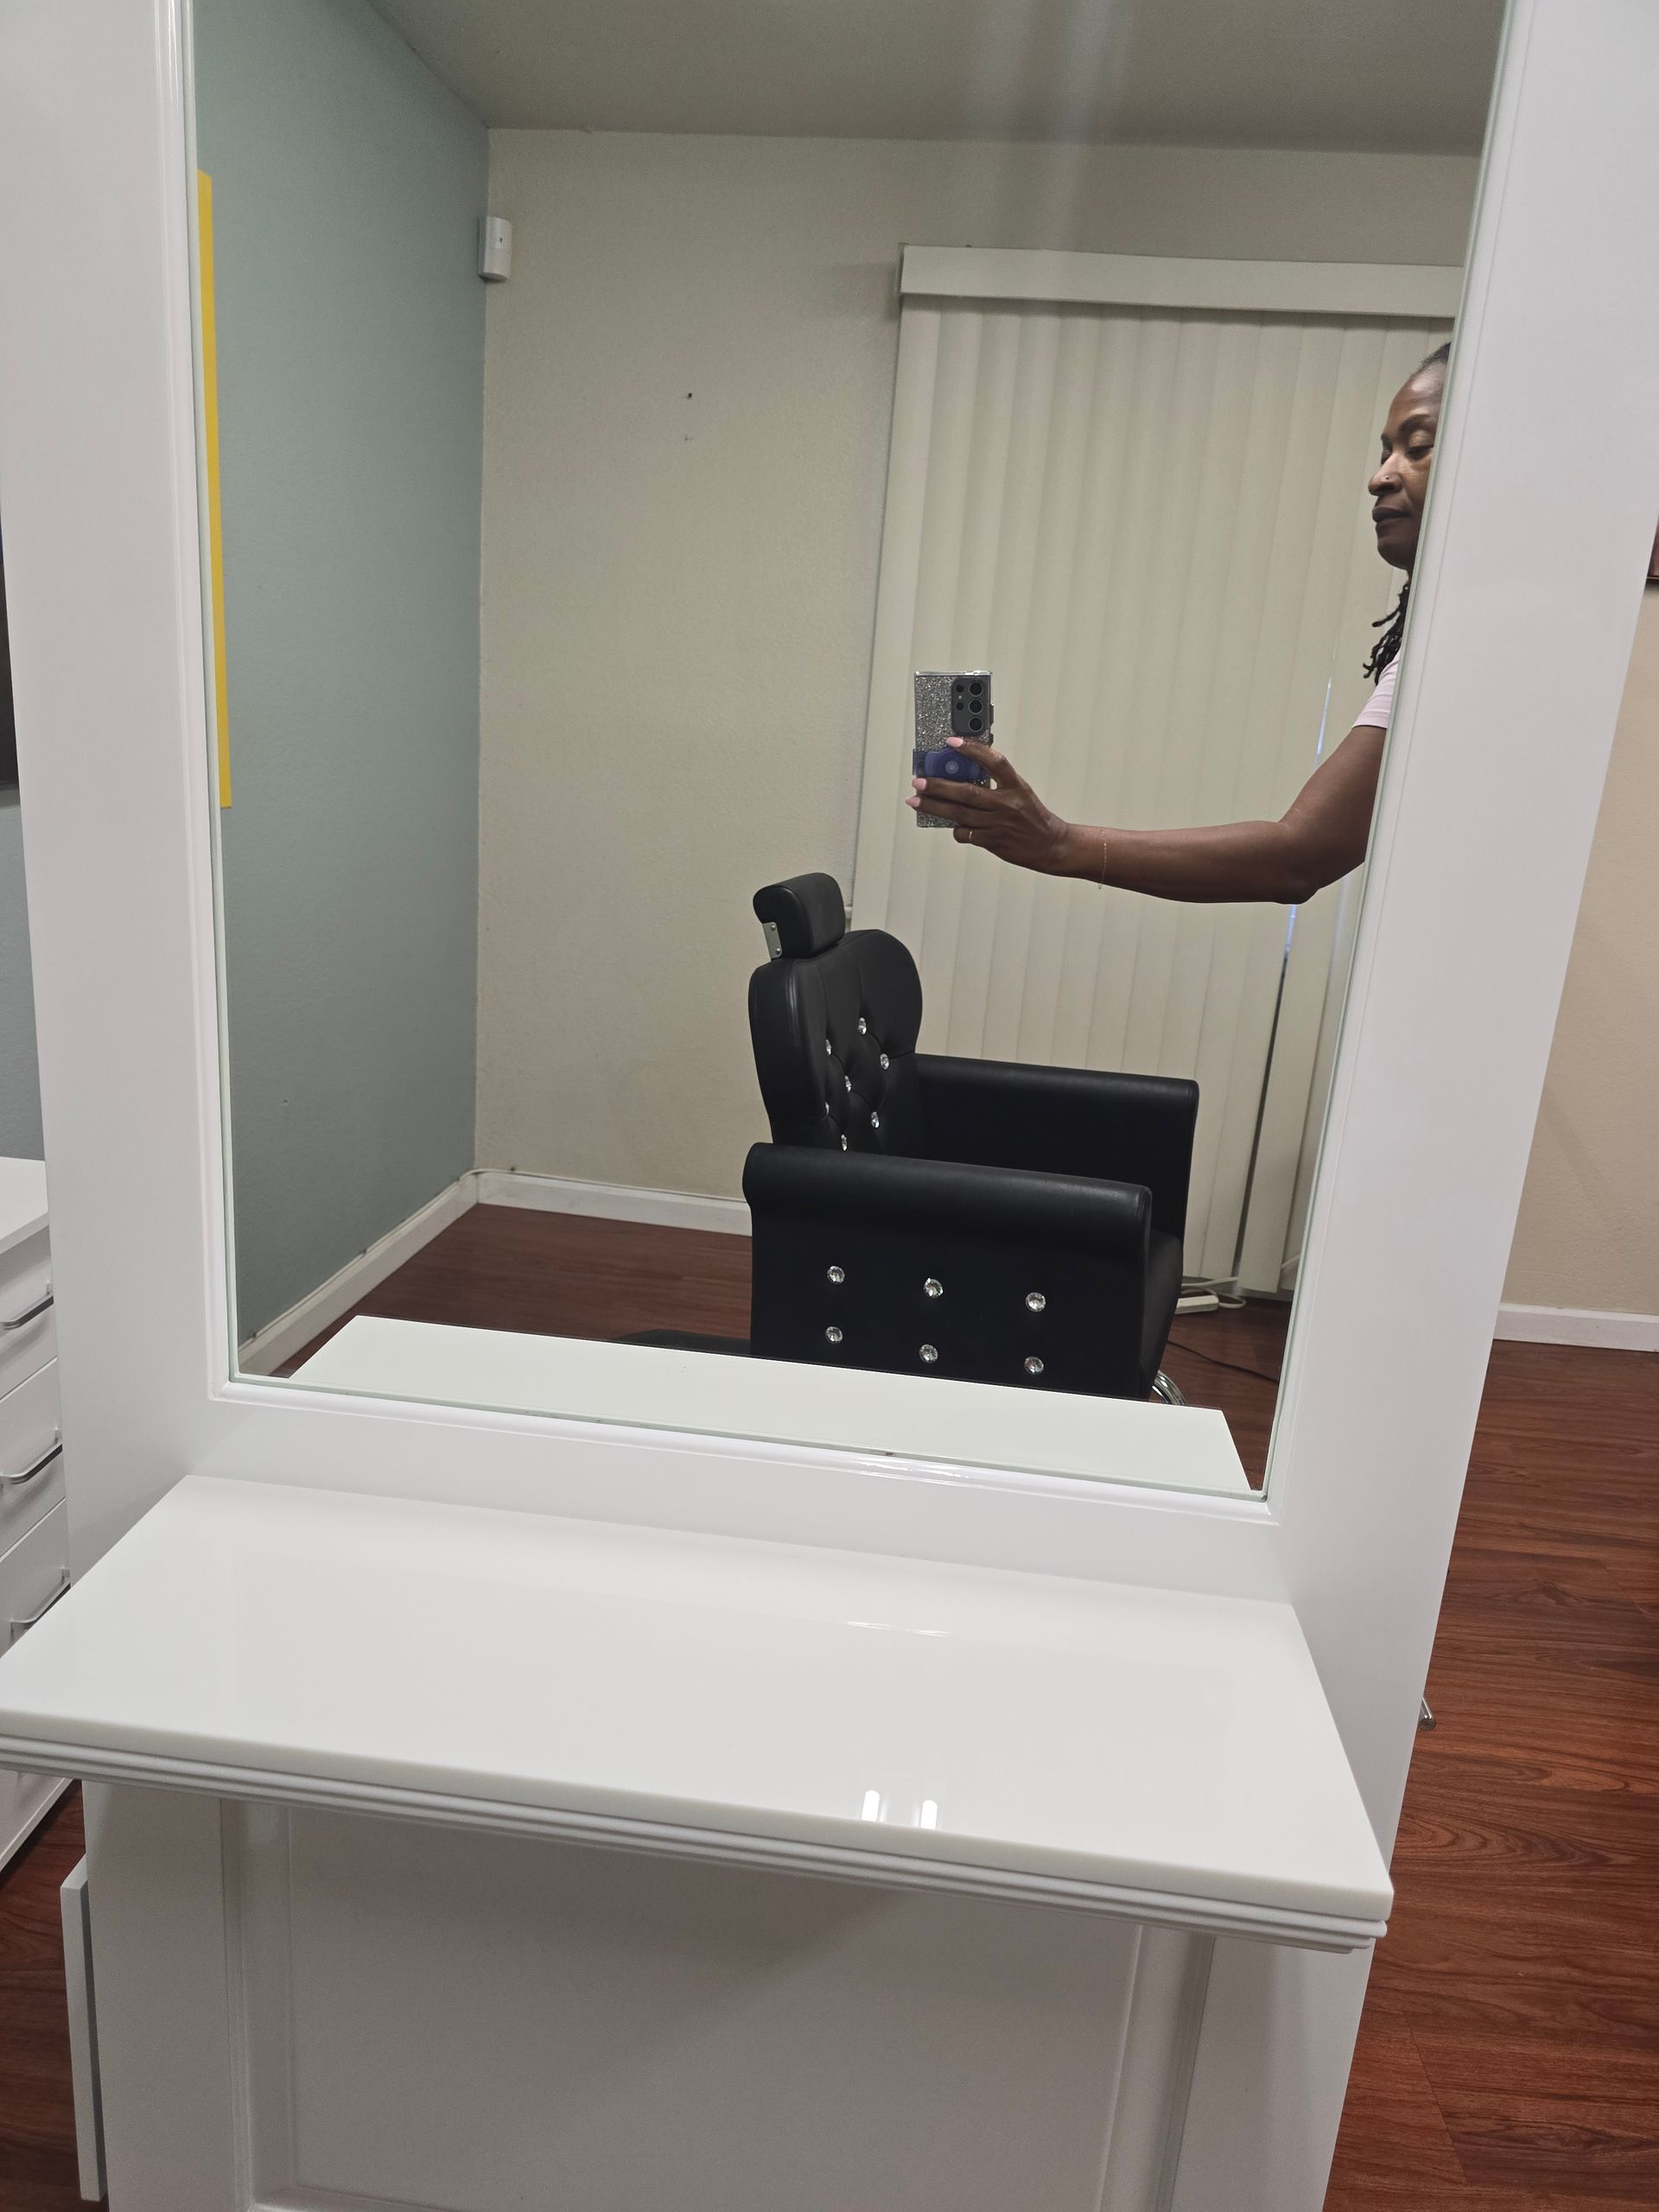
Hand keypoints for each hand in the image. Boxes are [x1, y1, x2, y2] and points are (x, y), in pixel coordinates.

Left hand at [907, 739, 1081, 874]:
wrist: (1050, 846)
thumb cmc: (1033, 817)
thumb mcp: (1020, 792)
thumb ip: (996, 783)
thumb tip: (962, 775)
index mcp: (1015, 786)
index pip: (994, 761)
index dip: (973, 749)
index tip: (952, 741)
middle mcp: (1006, 804)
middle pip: (967, 792)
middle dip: (938, 786)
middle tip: (919, 781)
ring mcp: (998, 824)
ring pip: (959, 814)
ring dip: (934, 807)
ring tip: (916, 800)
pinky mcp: (993, 842)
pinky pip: (965, 834)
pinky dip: (954, 829)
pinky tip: (949, 824)